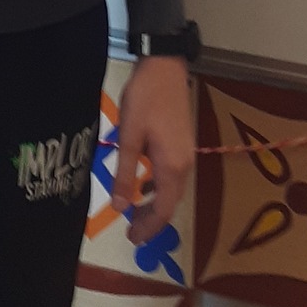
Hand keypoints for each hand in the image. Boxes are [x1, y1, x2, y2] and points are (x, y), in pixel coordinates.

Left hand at [111, 56, 194, 245]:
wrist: (165, 66)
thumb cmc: (144, 100)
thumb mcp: (129, 137)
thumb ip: (125, 174)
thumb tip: (121, 209)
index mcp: (171, 166)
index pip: (163, 209)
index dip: (148, 228)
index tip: (132, 239)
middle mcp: (184, 163)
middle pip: (170, 202)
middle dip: (151, 220)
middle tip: (131, 232)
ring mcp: (186, 152)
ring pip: (172, 189)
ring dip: (155, 204)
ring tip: (134, 212)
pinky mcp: (182, 142)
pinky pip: (172, 174)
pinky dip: (158, 187)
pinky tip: (144, 184)